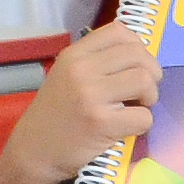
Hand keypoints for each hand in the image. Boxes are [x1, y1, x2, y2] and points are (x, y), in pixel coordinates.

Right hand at [11, 26, 158, 183]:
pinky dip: (143, 123)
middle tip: (142, 92)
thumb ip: (96, 62)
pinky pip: (143, 116)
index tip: (136, 65)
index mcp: (73, 55)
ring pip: (144, 81)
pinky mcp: (100, 123)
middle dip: (150, 74)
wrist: (33, 152)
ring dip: (150, 96)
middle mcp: (81, 70)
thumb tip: (141, 57)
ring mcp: (90, 95)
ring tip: (137, 107)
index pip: (119, 31)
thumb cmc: (55, 115)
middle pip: (138, 56)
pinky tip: (127, 128)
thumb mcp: (66, 76)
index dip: (138, 47)